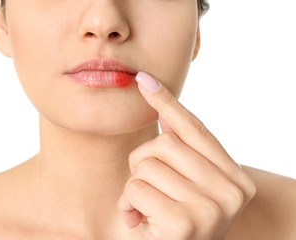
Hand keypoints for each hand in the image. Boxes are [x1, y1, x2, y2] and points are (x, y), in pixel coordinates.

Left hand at [117, 71, 256, 239]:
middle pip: (165, 143)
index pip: (197, 130)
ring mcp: (211, 209)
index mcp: (237, 179)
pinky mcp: (184, 225)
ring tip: (145, 207)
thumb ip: (184, 153)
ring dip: (134, 185)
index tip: (144, 80)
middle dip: (142, 161)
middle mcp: (232, 193)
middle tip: (144, 185)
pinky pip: (136, 189)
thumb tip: (166, 111)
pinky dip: (127, 204)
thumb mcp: (188, 187)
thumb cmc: (180, 222)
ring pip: (147, 165)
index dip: (168, 103)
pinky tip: (138, 221)